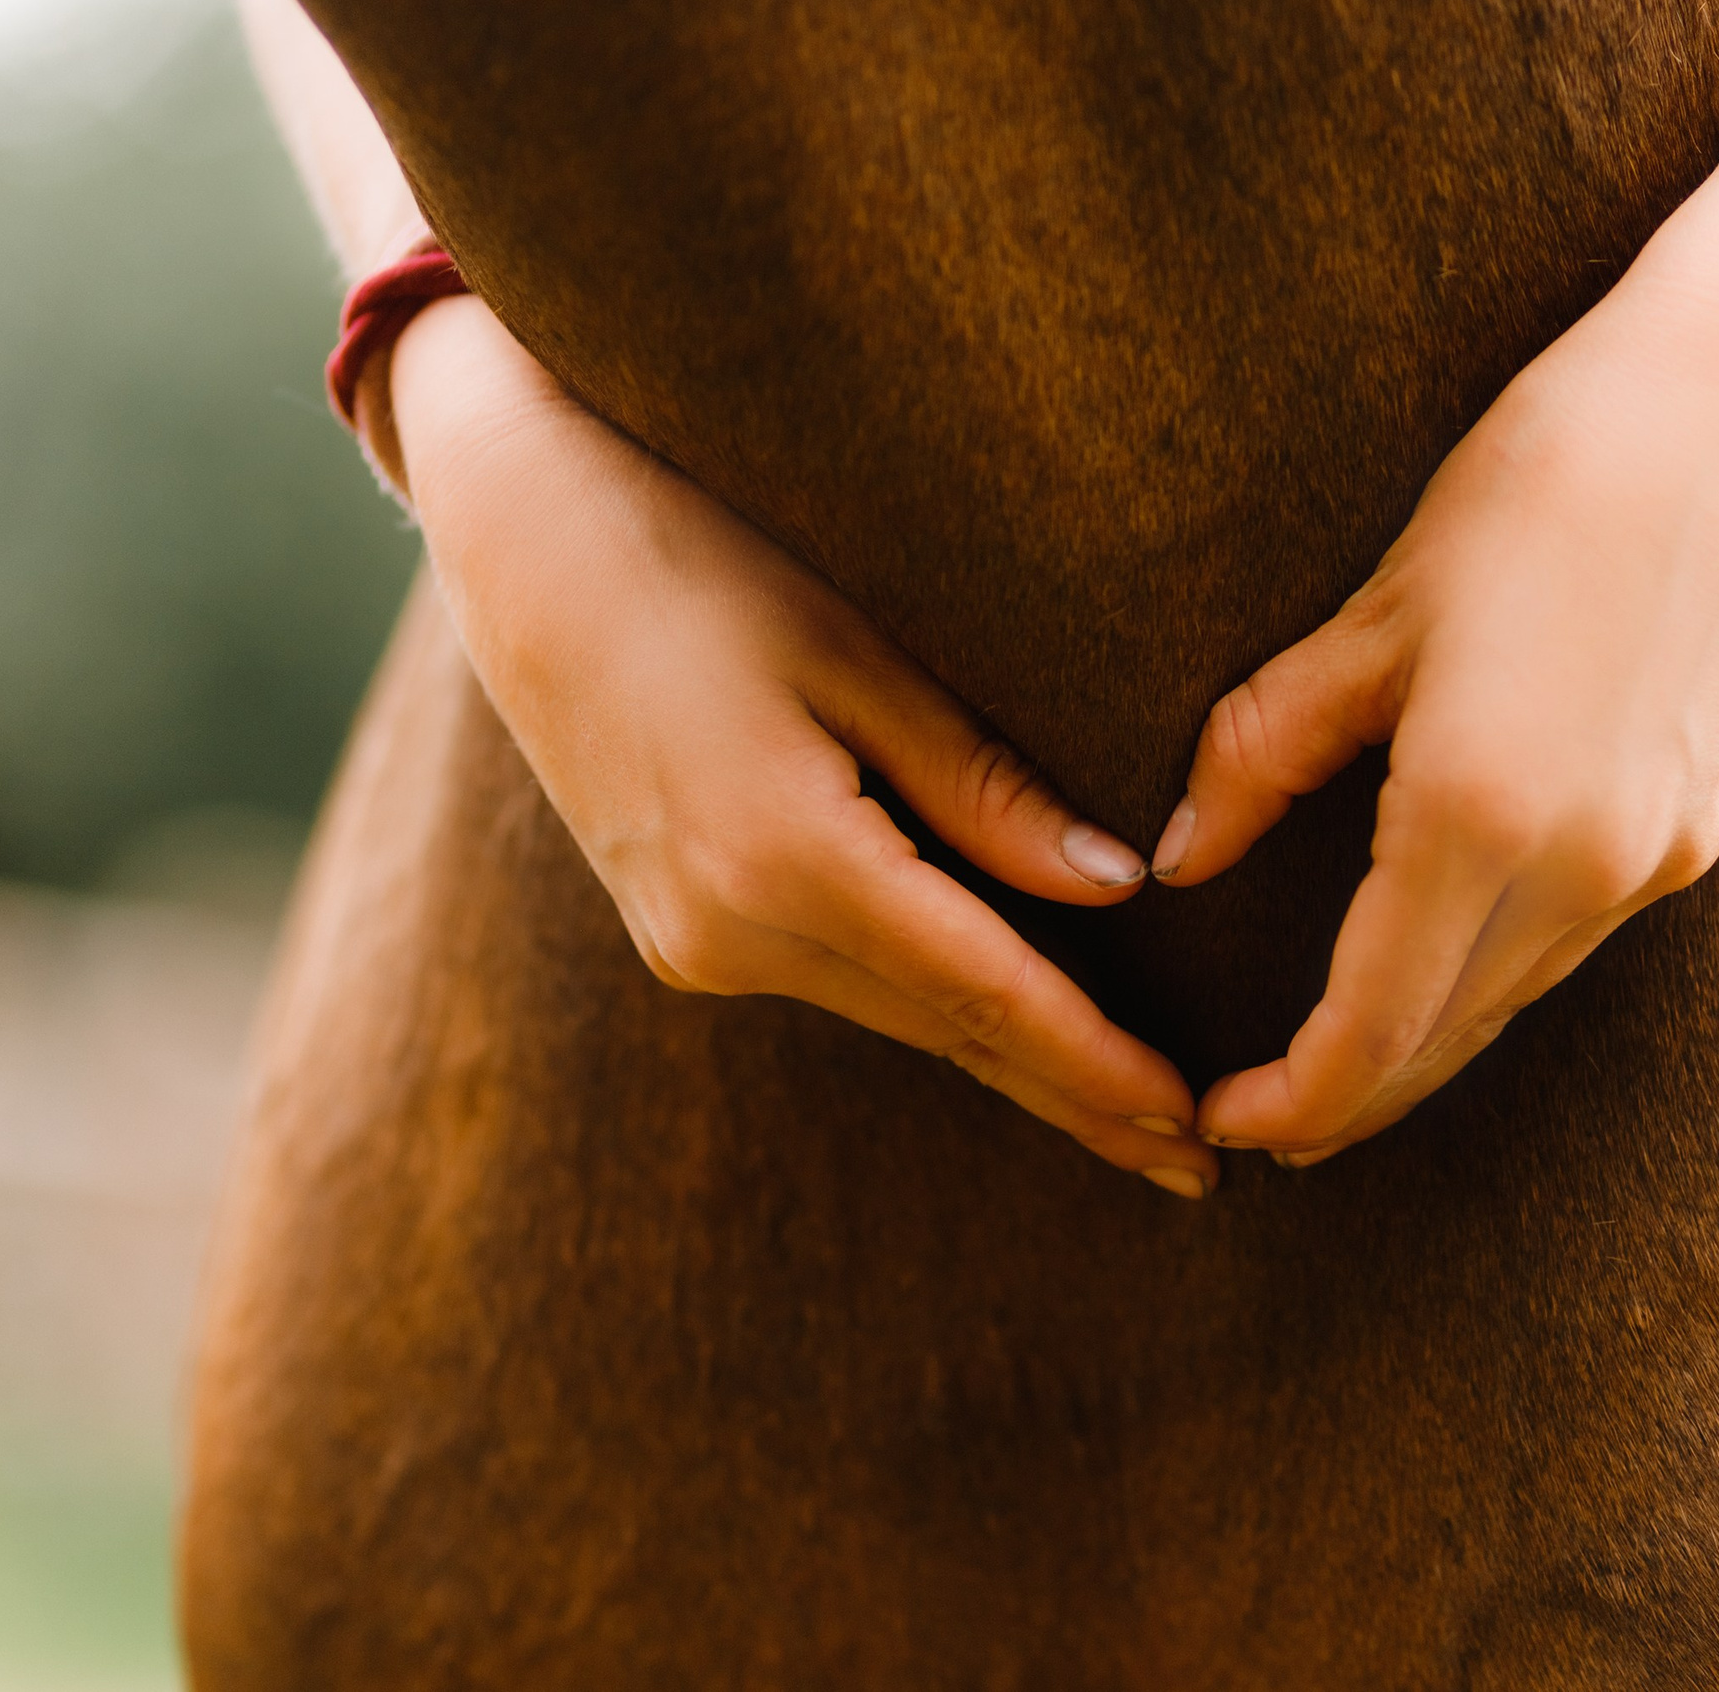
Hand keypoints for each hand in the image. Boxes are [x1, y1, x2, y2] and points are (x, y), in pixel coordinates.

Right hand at [387, 298, 1217, 1196]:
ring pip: (893, 1016)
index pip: (981, 991)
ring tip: (1127, 1120)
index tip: (1189, 1125)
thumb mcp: (860, 657)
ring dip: (1011, 1066)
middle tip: (1197, 1170)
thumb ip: (984, 790)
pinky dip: (933, 1011)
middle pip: (944, 1031)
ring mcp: (690, 943)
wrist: (522, 548)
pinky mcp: (676, 932)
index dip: (1094, 1064)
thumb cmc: (705, 560)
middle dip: (1073, 1097)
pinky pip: (838, 984)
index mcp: (783, 856)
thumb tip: (1115, 890)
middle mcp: (727, 930)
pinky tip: (1008, 1038)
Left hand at [1151, 257, 1718, 1164]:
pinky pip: (1567, 947)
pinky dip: (1487, 984)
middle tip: (1262, 1127)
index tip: (1226, 1121)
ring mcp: (1654, 856)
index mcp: (1476, 816)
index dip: (1293, 1098)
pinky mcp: (1696, 829)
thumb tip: (1178, 857)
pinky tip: (1437, 974)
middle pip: (1442, 1041)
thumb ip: (1262, 757)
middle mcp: (1582, 865)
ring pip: (1509, 1003)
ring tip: (1332, 1070)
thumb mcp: (1367, 623)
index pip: (1370, 1027)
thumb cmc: (1530, 490)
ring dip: (1419, 1049)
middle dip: (1346, 1100)